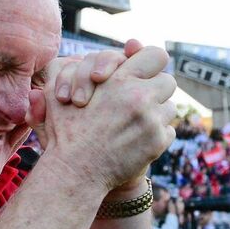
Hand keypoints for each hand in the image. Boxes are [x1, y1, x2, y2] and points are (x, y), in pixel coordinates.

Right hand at [27, 40, 176, 195]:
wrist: (75, 172)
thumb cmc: (65, 132)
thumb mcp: (60, 95)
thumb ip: (74, 71)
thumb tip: (96, 60)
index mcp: (119, 79)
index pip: (156, 56)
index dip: (150, 63)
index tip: (144, 72)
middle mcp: (139, 96)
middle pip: (168, 81)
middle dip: (156, 89)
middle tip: (141, 99)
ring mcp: (151, 120)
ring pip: (169, 107)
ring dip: (156, 113)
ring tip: (136, 123)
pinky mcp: (157, 142)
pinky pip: (169, 131)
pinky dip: (156, 135)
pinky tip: (137, 140)